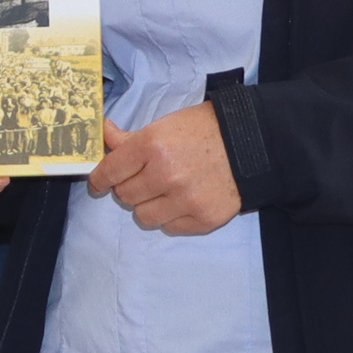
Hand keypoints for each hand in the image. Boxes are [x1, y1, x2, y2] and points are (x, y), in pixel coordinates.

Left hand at [87, 107, 241, 236]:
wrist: (253, 142)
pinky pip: (169, 227)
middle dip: (129, 187)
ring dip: (149, 205)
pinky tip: (184, 200)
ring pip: (143, 216)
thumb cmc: (205, 129)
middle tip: (144, 179)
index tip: (99, 183)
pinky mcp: (203, 218)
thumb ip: (131, 138)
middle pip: (124, 196)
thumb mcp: (165, 125)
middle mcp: (165, 175)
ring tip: (164, 191)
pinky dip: (172, 216)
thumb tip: (104, 134)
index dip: (100, 179)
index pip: (109, 172)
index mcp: (152, 146)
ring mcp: (185, 200)